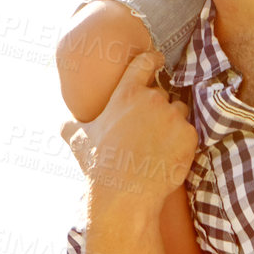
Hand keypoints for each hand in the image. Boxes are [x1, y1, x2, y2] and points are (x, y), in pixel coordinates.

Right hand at [60, 52, 196, 210]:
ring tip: (158, 145)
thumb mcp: (78, 140)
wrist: (124, 194)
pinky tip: (167, 157)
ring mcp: (173, 117)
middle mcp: (153, 99)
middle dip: (158, 108)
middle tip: (148, 131)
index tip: (158, 60)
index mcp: (127, 93)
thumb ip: (71, 125)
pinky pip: (189, 133)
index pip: (145, 63)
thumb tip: (63, 123)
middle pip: (163, 94)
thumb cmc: (99, 166)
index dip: (153, 59)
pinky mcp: (188, 136)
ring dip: (173, 123)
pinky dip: (182, 142)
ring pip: (179, 112)